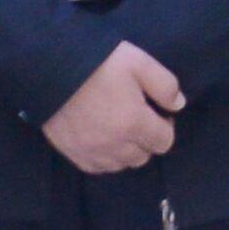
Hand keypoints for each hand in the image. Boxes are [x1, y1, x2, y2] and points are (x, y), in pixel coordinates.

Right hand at [45, 42, 185, 173]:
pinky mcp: (73, 154)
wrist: (50, 68)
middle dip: (145, 140)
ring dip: (125, 151)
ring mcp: (92, 152)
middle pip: (143, 156)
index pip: (164, 142)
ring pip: (121, 164)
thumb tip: (178, 105)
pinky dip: (104, 157)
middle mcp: (116, 145)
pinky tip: (100, 138)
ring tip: (118, 128)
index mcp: (135, 123)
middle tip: (136, 118)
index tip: (156, 112)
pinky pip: (98, 167)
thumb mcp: (138, 62)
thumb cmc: (98, 62)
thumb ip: (164, 85)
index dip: (165, 127)